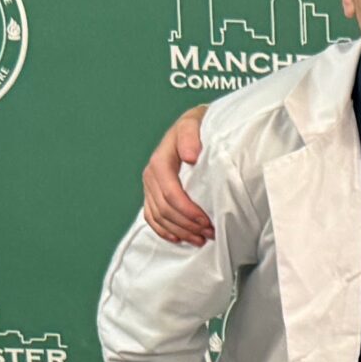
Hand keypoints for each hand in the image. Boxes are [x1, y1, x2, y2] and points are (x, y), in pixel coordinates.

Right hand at [142, 106, 212, 245]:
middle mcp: (151, 175)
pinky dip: (165, 231)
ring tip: (201, 238)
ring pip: (159, 217)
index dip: (187, 211)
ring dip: (180, 231)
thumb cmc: (196, 127)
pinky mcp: (152, 194)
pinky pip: (152, 218)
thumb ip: (190, 136)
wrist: (191, 128)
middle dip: (187, 225)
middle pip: (165, 209)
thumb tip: (189, 156)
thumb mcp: (194, 123)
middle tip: (210, 233)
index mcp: (160, 161)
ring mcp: (150, 186)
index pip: (170, 193)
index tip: (206, 221)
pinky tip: (178, 238)